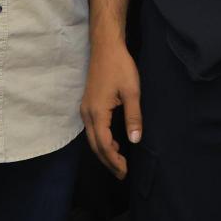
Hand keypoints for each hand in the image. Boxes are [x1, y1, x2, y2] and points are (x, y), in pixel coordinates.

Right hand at [81, 38, 142, 178]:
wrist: (105, 47)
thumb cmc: (120, 66)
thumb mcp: (131, 91)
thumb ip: (133, 117)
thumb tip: (135, 140)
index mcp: (98, 113)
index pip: (104, 144)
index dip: (114, 160)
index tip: (125, 171)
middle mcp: (87, 114)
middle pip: (95, 145)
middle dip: (108, 161)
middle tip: (122, 173)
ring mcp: (85, 109)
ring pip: (92, 138)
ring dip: (104, 152)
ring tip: (118, 162)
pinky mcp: (88, 104)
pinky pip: (93, 129)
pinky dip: (101, 141)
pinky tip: (114, 141)